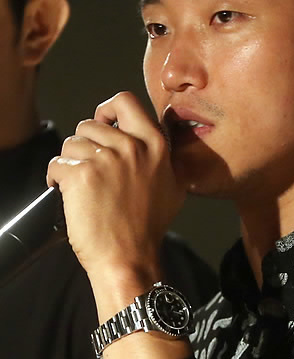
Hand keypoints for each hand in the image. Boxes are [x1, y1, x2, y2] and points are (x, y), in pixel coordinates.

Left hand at [47, 92, 184, 292]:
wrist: (129, 257)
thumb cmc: (148, 227)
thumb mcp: (173, 185)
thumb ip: (163, 158)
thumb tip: (153, 144)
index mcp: (155, 144)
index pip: (125, 101)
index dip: (107, 109)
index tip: (102, 123)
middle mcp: (131, 146)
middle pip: (89, 124)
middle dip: (83, 144)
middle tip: (88, 167)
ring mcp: (105, 159)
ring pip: (70, 143)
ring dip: (70, 162)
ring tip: (79, 185)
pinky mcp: (80, 175)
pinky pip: (57, 164)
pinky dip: (55, 178)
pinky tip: (66, 193)